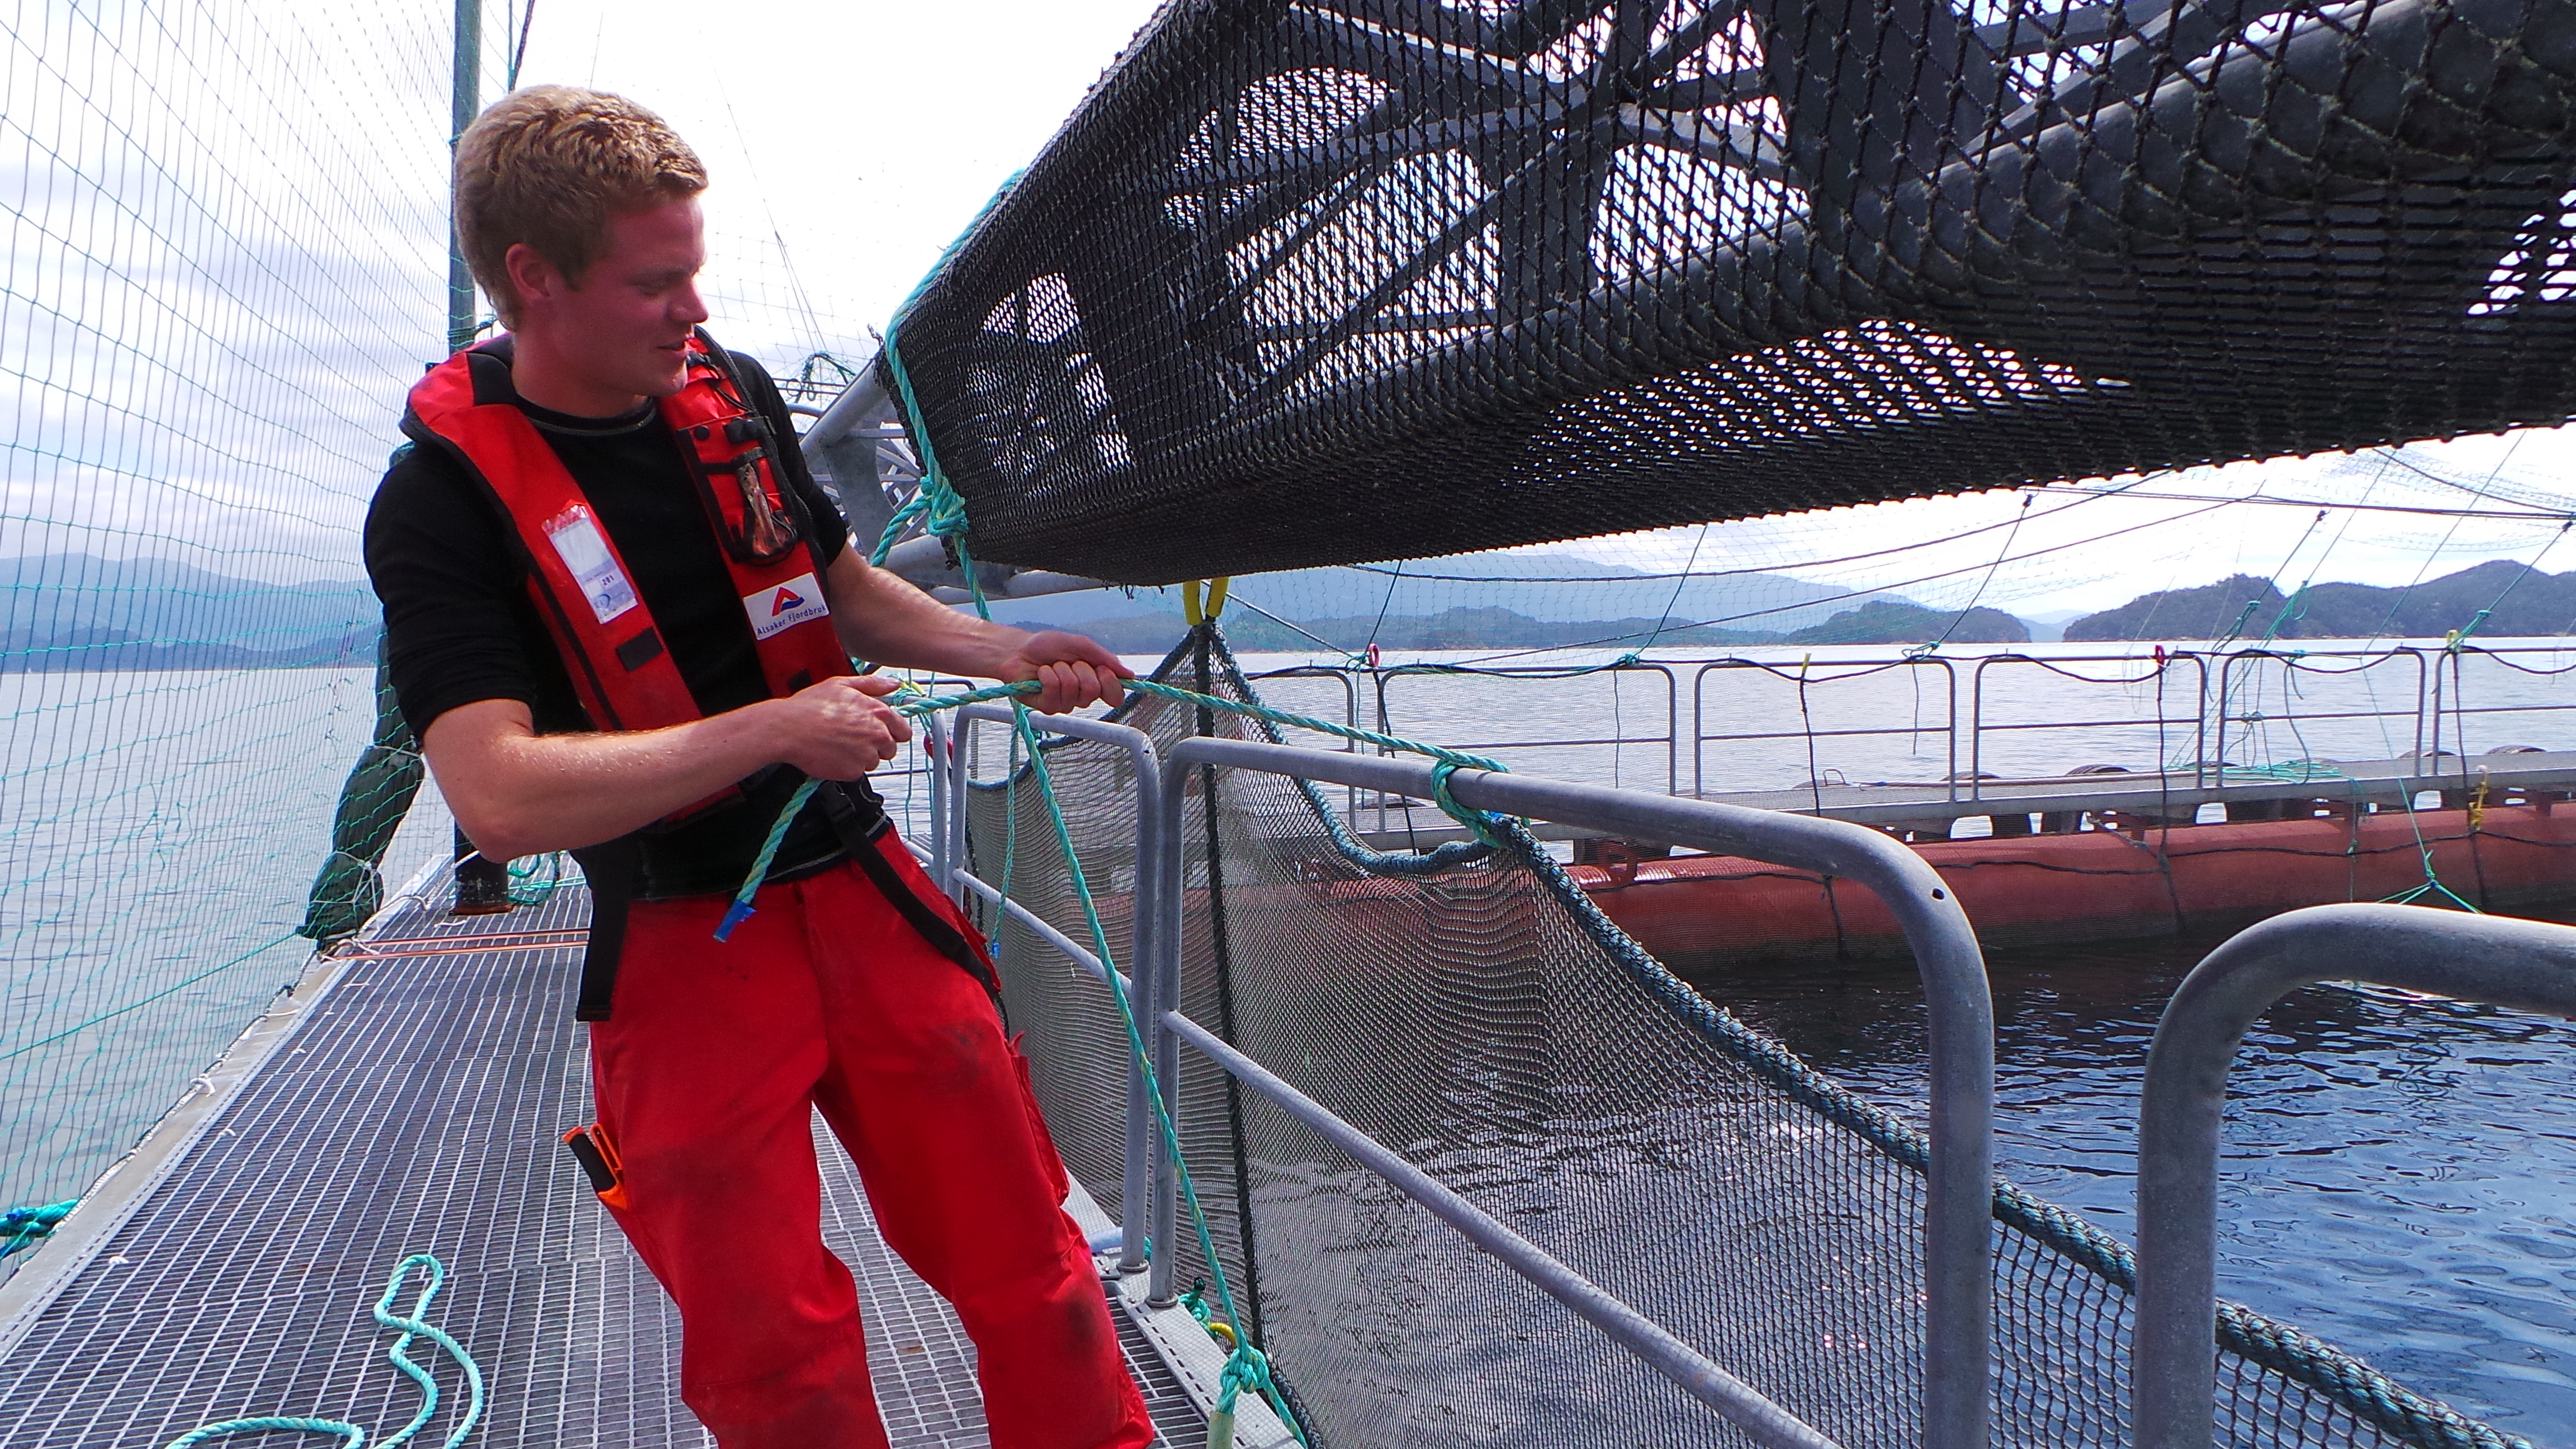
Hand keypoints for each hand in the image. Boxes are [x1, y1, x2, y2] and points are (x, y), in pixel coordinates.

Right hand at [770, 674, 912, 778]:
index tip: (883, 733)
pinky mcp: (853, 771)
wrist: (787, 729)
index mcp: (878, 712)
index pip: (903, 730)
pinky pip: (856, 772)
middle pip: (890, 749)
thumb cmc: (810, 707)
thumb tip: (893, 684)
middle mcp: (877, 734)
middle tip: (853, 738)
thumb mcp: (842, 684)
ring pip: (872, 761)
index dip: (893, 732)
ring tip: (838, 744)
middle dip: (876, 746)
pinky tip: (832, 753)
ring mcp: (866, 755)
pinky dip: (846, 767)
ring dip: (860, 757)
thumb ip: (872, 685)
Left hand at [1004, 630, 1132, 713]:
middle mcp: (1081, 696)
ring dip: (1062, 670)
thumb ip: (1105, 659)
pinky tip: (1041, 673)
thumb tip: (1129, 675)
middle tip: (1069, 662)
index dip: (1111, 684)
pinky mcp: (1047, 707)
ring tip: (1052, 666)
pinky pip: (1055, 691)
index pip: (1115, 696)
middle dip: (1081, 670)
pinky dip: (1048, 675)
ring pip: (1073, 690)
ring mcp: (1064, 704)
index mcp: (1093, 682)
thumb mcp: (1081, 645)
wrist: (1018, 649)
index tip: (1101, 668)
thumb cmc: (1047, 647)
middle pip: (1094, 692)